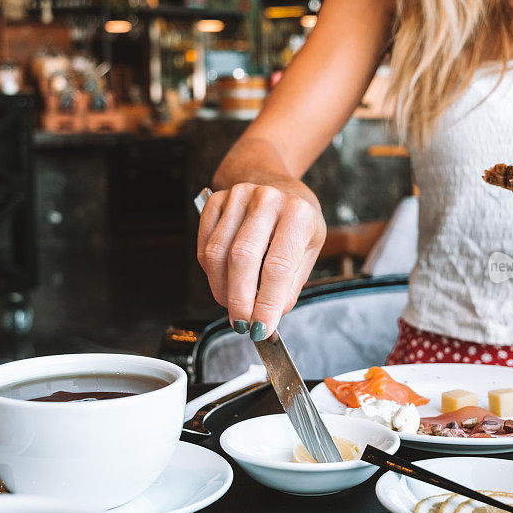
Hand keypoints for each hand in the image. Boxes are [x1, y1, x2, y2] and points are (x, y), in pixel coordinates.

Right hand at [197, 183, 325, 339]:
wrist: (276, 184)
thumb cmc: (296, 221)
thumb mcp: (308, 251)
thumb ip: (289, 287)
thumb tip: (268, 319)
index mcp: (298, 213)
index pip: (279, 266)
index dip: (267, 303)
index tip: (262, 328)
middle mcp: (268, 199)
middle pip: (242, 258)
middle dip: (239, 300)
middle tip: (242, 324)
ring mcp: (239, 197)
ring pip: (217, 254)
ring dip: (222, 290)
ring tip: (233, 306)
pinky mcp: (216, 201)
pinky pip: (204, 246)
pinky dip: (211, 272)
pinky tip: (224, 281)